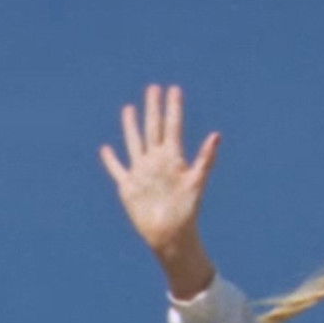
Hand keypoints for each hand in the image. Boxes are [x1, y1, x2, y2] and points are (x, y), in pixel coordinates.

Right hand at [99, 85, 219, 296]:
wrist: (170, 234)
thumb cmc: (187, 210)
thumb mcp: (197, 181)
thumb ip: (206, 158)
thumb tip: (217, 135)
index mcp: (173, 158)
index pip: (173, 127)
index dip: (173, 108)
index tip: (174, 89)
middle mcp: (157, 161)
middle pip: (153, 128)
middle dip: (153, 108)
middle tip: (154, 88)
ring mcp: (142, 172)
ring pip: (135, 142)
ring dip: (131, 126)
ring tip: (129, 108)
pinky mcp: (128, 186)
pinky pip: (118, 169)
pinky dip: (111, 160)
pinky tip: (106, 148)